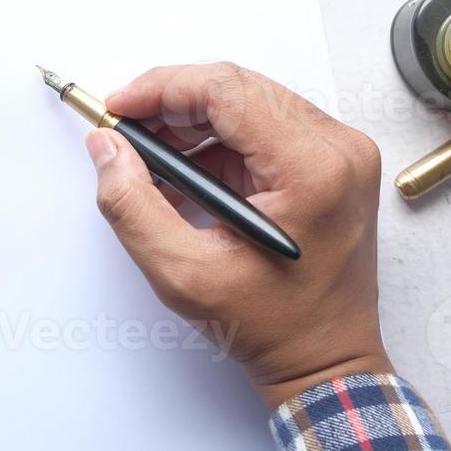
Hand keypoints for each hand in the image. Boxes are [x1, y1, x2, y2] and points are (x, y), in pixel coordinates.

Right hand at [85, 63, 390, 407]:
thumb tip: (107, 147)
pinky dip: (221, 140)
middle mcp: (339, 151)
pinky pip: (268, 126)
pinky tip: (188, 171)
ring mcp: (343, 155)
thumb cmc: (272, 328)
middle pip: (240, 88)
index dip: (163, 88)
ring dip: (195, 121)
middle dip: (173, 103)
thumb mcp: (184, 275)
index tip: (118, 106)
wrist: (325, 362)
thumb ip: (133, 205)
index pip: (228, 91)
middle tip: (126, 131)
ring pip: (252, 101)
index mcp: (312, 171)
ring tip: (153, 158)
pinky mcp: (335, 164)